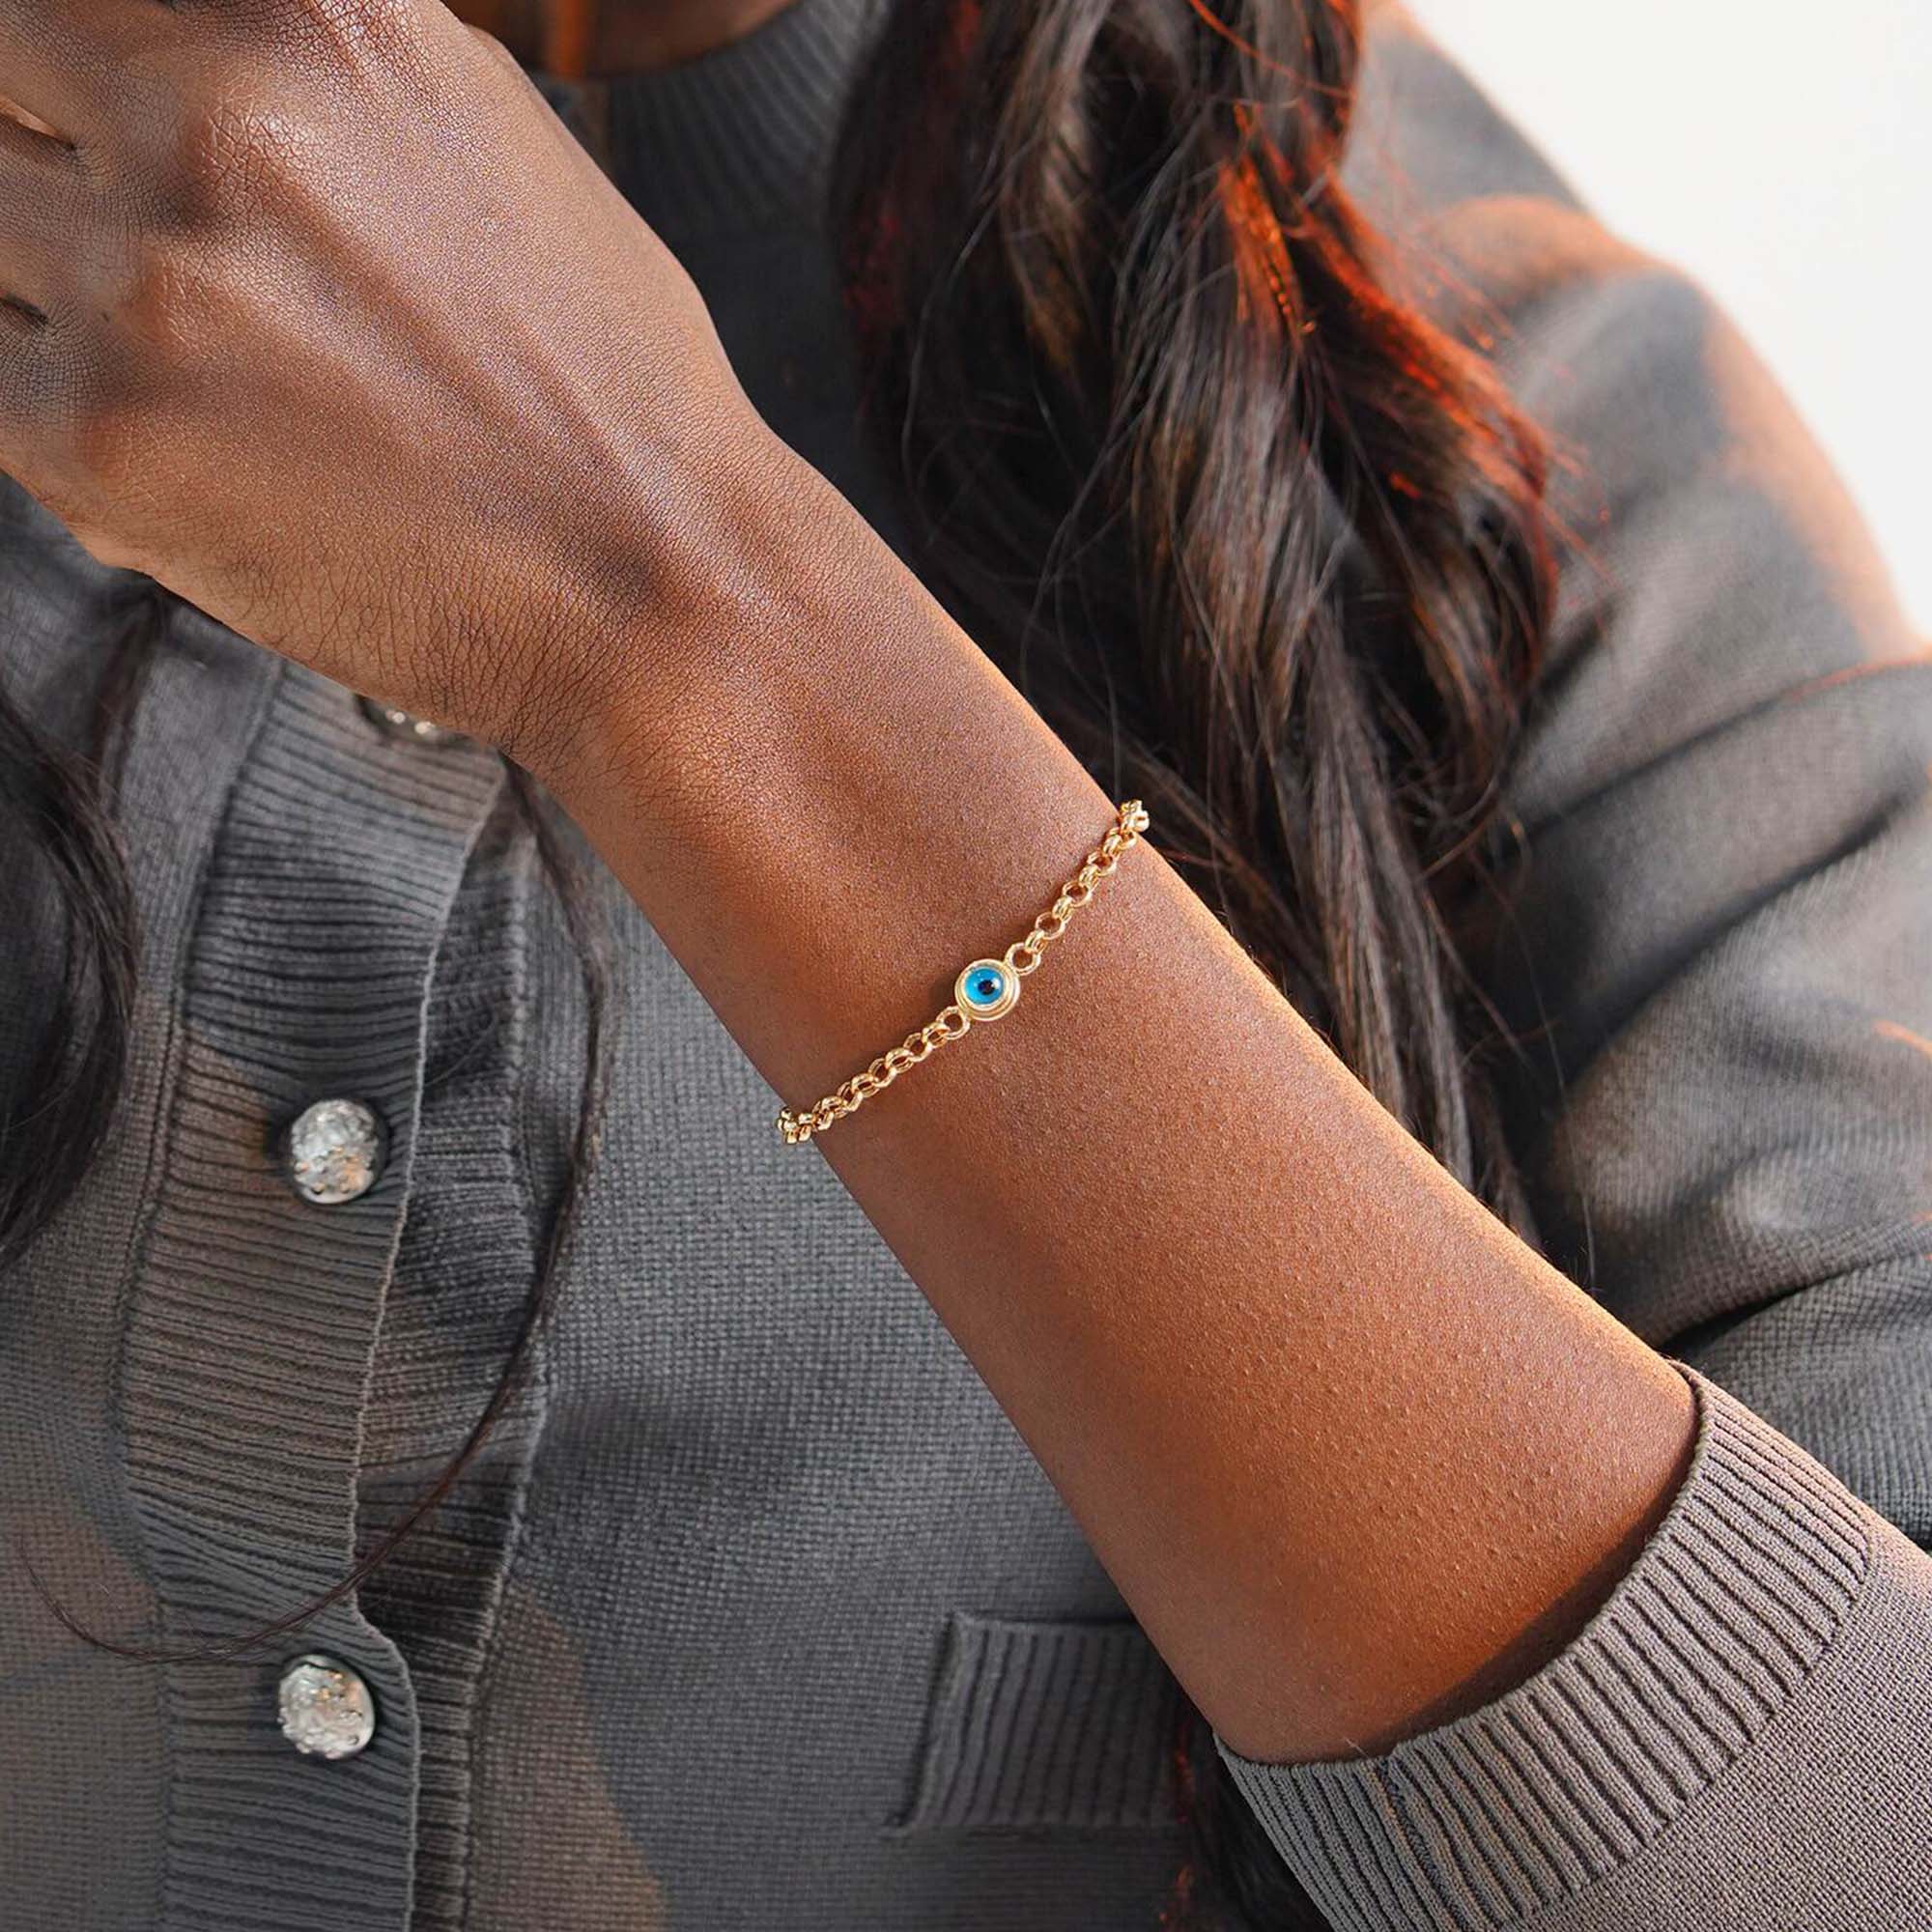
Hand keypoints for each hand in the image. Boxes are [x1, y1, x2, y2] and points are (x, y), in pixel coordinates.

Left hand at [0, 0, 770, 764]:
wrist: (659, 584)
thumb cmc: (597, 387)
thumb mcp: (477, 131)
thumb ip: (312, 67)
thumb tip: (176, 44)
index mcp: (318, 15)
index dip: (70, 54)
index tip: (86, 112)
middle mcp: (217, 114)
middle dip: (48, 153)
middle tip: (157, 256)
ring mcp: (148, 276)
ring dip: (55, 297)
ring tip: (206, 377)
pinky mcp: (99, 436)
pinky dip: (62, 422)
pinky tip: (192, 459)